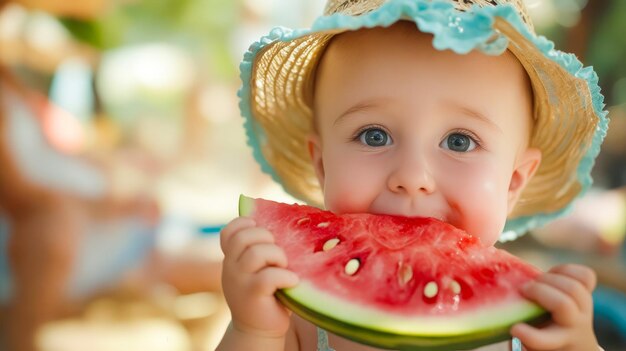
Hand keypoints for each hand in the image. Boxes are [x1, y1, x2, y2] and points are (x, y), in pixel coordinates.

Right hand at [220, 216, 298, 337]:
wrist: (258, 332)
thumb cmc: (266, 296)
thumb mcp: (258, 271)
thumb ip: (261, 251)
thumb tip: (285, 226)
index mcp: (231, 259)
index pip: (228, 231)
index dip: (244, 224)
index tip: (260, 229)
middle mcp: (230, 268)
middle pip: (243, 236)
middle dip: (266, 236)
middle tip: (278, 254)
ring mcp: (239, 281)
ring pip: (256, 252)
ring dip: (278, 256)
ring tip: (285, 267)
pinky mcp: (251, 295)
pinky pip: (268, 276)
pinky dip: (285, 276)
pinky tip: (292, 282)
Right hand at [511, 264, 599, 350]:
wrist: (574, 335)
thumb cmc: (543, 333)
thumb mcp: (531, 335)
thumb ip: (521, 325)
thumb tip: (507, 312)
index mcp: (558, 339)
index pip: (545, 341)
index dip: (529, 335)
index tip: (514, 328)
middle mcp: (575, 324)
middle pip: (563, 304)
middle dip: (539, 290)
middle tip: (523, 289)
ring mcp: (585, 307)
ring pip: (574, 287)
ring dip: (550, 278)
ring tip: (538, 280)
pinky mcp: (588, 292)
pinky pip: (586, 276)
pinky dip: (567, 270)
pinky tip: (554, 273)